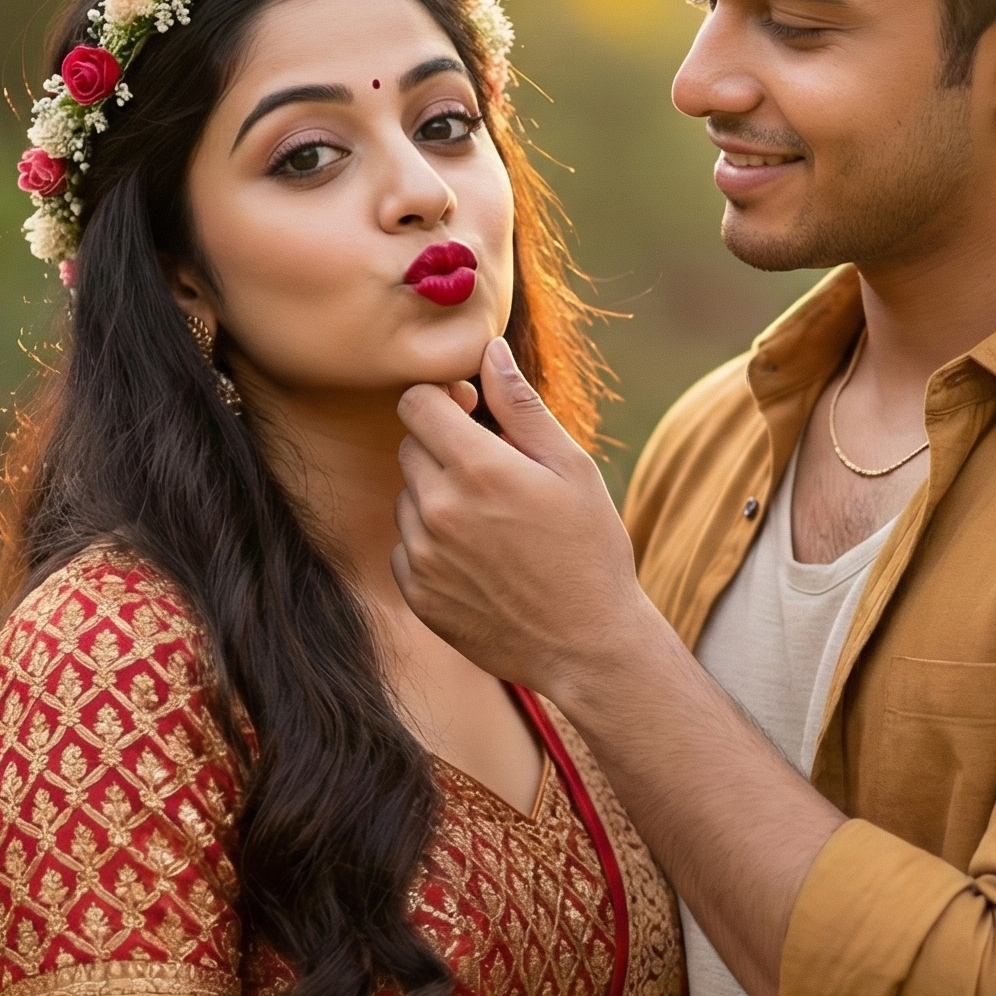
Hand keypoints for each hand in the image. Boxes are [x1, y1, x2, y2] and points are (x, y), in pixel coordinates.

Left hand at [394, 337, 653, 697]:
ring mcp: (422, 555)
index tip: (469, 412)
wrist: (587, 644)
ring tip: (493, 525)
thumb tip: (489, 350)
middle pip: (410, 447)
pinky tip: (479, 560)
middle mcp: (437, 508)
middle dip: (443, 448)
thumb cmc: (589, 550)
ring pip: (407, 497)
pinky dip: (432, 544)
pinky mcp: (417, 593)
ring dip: (437, 497)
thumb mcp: (571, 468)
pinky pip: (406, 546)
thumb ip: (522, 406)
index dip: (442, 400)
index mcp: (477, 468)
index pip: (416, 403)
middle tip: (496, 477)